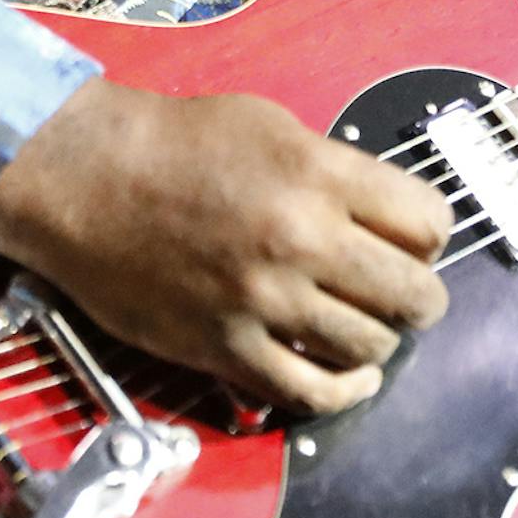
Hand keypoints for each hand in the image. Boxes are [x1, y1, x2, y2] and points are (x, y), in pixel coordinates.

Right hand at [0, 77, 451, 412]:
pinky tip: (351, 377)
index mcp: (318, 175)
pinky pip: (311, 393)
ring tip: (367, 325)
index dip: (431, 234)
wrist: (86, 180)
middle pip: (414, 294)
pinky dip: (345, 391)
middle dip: (420, 295)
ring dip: (380, 339)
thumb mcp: (271, 125)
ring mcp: (265, 300)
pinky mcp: (226, 348)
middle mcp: (300, 240)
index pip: (429, 222)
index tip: (416, 241)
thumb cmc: (174, 144)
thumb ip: (334, 170)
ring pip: (371, 346)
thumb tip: (383, 217)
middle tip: (405, 292)